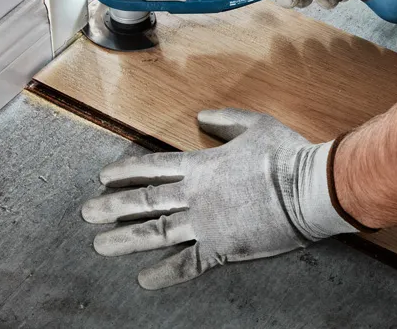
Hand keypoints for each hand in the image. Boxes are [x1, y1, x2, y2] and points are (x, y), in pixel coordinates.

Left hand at [81, 108, 356, 289]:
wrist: (309, 189)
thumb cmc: (286, 155)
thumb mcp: (255, 125)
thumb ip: (226, 119)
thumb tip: (203, 115)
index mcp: (202, 164)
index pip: (153, 167)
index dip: (125, 172)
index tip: (104, 177)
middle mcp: (195, 194)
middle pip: (144, 201)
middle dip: (112, 207)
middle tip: (87, 213)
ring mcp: (205, 223)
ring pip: (155, 233)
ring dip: (125, 239)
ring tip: (100, 245)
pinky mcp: (221, 248)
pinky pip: (186, 264)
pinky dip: (164, 273)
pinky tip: (144, 280)